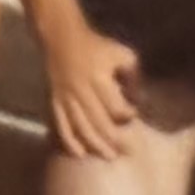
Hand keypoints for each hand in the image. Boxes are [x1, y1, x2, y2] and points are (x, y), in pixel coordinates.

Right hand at [45, 25, 142, 162]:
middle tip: (130, 151)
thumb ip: (133, 76)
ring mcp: (66, 98)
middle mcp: (81, 91)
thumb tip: (140, 99)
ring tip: (110, 156)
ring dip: (96, 145)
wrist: (62, 39)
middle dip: (116, 139)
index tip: (134, 115)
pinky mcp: (55, 101)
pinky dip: (70, 141)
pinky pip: (61, 125)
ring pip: (81, 127)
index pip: (115, 106)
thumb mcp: (121, 54)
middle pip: (99, 122)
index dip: (127, 114)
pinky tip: (80, 154)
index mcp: (98, 78)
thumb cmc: (96, 47)